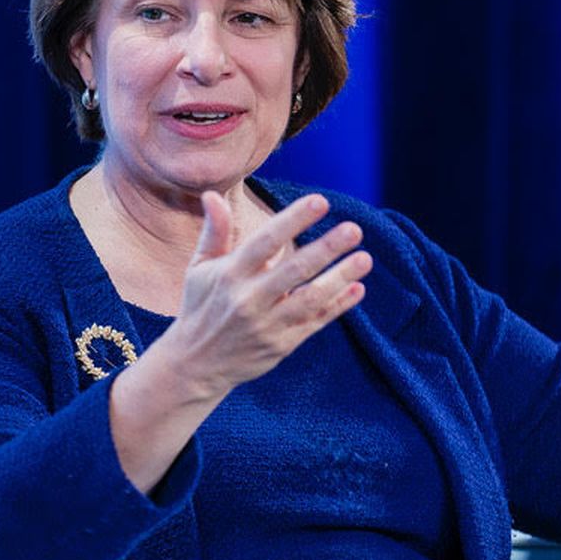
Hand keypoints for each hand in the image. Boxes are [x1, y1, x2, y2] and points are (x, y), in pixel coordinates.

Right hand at [158, 191, 371, 399]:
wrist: (195, 364)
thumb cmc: (199, 306)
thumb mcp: (199, 268)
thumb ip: (214, 232)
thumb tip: (212, 195)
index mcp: (229, 275)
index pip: (265, 242)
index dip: (293, 220)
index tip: (320, 201)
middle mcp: (249, 299)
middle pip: (294, 270)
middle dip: (326, 248)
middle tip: (354, 229)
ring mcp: (267, 325)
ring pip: (310, 299)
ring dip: (339, 278)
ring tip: (365, 258)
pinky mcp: (281, 345)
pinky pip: (315, 323)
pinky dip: (338, 306)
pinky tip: (358, 288)